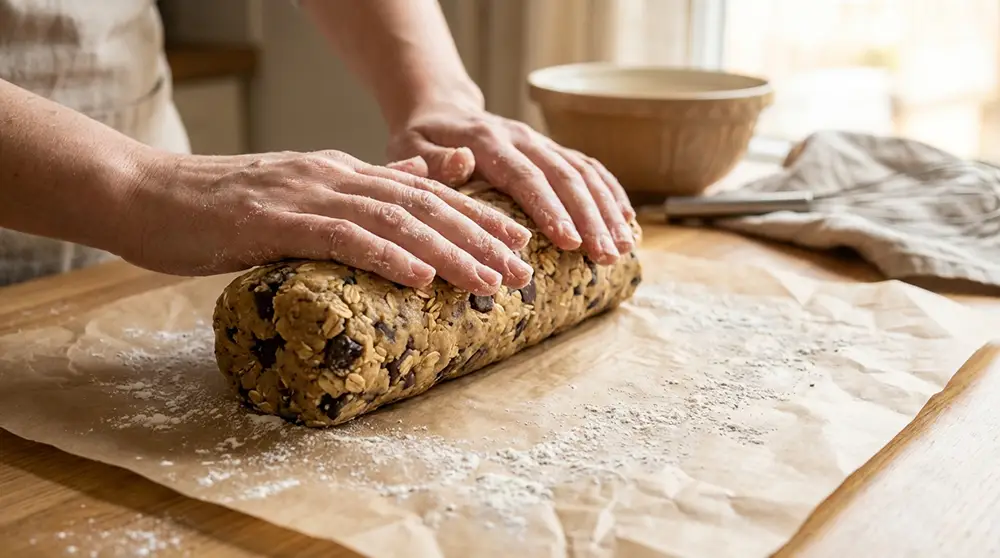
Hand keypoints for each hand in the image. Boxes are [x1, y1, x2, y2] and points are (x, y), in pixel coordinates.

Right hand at [119, 149, 532, 295]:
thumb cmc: (220, 207)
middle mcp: (334, 175)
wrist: (145, 195)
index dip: (477, 218)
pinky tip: (421, 277)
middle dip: (480, 238)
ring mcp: (305, 194)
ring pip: (395, 220)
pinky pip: (343, 237)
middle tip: (523, 270)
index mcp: (342, 172)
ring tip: (489, 281)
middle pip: (424, 205)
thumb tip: (418, 184)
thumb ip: (358, 190)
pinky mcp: (274, 220)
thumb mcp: (299, 193)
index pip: (426, 194)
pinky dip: (387, 256)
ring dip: (448, 252)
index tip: (518, 245)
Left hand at [386, 103, 636, 264]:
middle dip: (589, 217)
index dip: (549, 208)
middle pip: (564, 176)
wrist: (441, 110)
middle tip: (606, 255)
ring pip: (584, 172)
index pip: (525, 175)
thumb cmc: (420, 138)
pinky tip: (628, 223)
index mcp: (487, 141)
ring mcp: (541, 142)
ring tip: (623, 248)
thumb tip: (463, 162)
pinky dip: (612, 194)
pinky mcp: (553, 150)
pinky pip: (590, 168)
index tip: (569, 241)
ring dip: (607, 210)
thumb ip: (431, 160)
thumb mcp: (409, 147)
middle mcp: (522, 138)